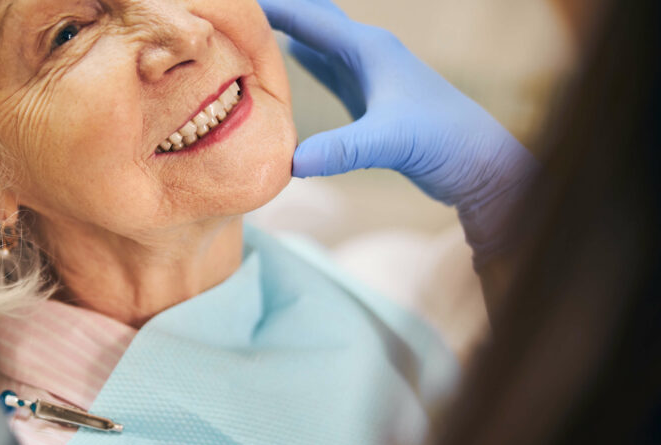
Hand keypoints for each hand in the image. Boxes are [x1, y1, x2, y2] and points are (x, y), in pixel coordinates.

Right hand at [259, 0, 538, 259]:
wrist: (478, 163)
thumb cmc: (442, 143)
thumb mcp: (390, 143)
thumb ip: (341, 150)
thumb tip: (293, 163)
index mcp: (368, 50)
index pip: (309, 17)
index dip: (270, 7)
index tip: (230, 4)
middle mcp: (367, 53)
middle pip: (313, 17)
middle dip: (276, 10)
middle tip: (234, 12)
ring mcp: (369, 73)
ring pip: (317, 40)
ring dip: (285, 31)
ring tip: (248, 29)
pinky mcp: (370, 97)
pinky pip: (325, 66)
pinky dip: (300, 59)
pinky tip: (285, 59)